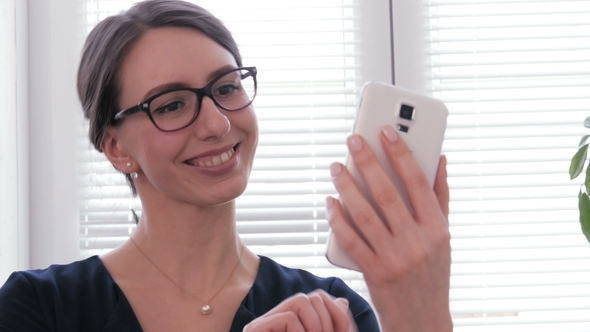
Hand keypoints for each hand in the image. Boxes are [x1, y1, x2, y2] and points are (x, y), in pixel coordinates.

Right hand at [243, 290, 356, 331]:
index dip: (337, 313)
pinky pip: (287, 317)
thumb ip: (334, 326)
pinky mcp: (254, 330)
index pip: (318, 298)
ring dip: (316, 326)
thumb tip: (342, 301)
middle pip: (312, 296)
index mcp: (292, 320)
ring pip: (301, 301)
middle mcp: (276, 317)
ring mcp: (263, 323)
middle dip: (328, 322)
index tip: (348, 331)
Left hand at [327, 125, 451, 331]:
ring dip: (347, 187)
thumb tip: (440, 158)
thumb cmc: (432, 273)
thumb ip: (441, 197)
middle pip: (387, 193)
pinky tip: (330, 202)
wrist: (423, 320)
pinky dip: (338, 219)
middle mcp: (418, 242)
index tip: (386, 130)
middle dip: (367, 162)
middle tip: (352, 140)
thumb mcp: (444, 236)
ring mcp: (395, 258)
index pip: (418, 182)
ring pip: (365, 214)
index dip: (401, 153)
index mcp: (437, 228)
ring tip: (335, 167)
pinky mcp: (375, 273)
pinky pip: (352, 240)